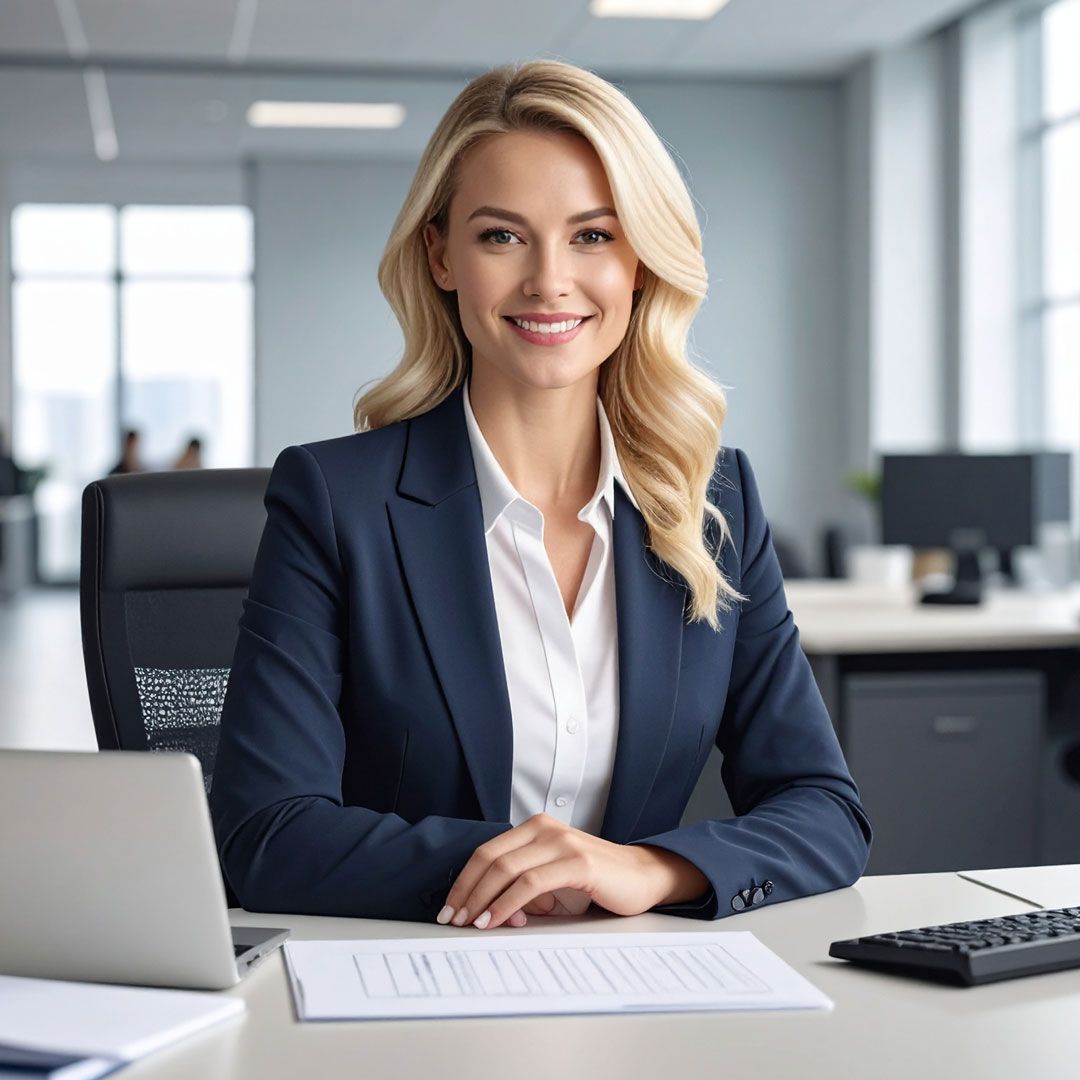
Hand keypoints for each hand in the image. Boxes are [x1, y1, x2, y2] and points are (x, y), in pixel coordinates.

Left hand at [437, 813, 659, 929]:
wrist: (641, 877)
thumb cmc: (595, 881)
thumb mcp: (551, 884)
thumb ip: (521, 892)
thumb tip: (487, 914)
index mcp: (535, 827)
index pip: (487, 852)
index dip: (464, 880)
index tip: (450, 907)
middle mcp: (545, 828)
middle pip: (490, 858)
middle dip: (466, 891)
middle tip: (451, 919)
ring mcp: (561, 842)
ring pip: (506, 869)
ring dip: (482, 899)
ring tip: (471, 924)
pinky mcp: (577, 862)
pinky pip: (530, 883)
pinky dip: (507, 903)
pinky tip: (496, 920)